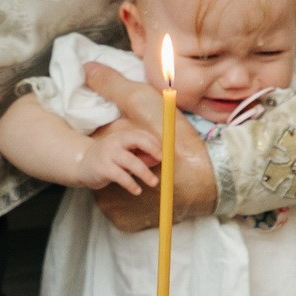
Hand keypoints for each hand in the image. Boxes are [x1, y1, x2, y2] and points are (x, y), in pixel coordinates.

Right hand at [74, 122, 160, 193]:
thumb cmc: (108, 158)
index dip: (154, 143)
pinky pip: (121, 176)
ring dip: (145, 172)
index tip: (163, 154)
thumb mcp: (124, 154)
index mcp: (122, 136)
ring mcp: (108, 154)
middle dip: (152, 149)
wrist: (82, 164)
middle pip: (137, 141)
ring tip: (153, 182)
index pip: (141, 134)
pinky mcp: (103, 168)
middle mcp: (115, 142)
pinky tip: (137, 190)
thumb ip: (140, 155)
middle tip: (162, 161)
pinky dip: (131, 184)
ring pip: (131, 161)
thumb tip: (157, 159)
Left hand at [84, 62, 217, 229]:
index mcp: (102, 159)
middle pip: (101, 171)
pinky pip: (121, 212)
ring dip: (123, 184)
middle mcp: (102, 189)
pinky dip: (132, 204)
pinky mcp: (127, 226)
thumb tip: (85, 69)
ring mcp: (114, 212)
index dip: (112, 140)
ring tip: (149, 172)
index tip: (131, 139)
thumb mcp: (144, 102)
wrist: (210, 177)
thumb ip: (112, 86)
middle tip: (144, 157)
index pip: (95, 149)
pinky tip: (151, 193)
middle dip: (117, 163)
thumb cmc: (175, 140)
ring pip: (110, 192)